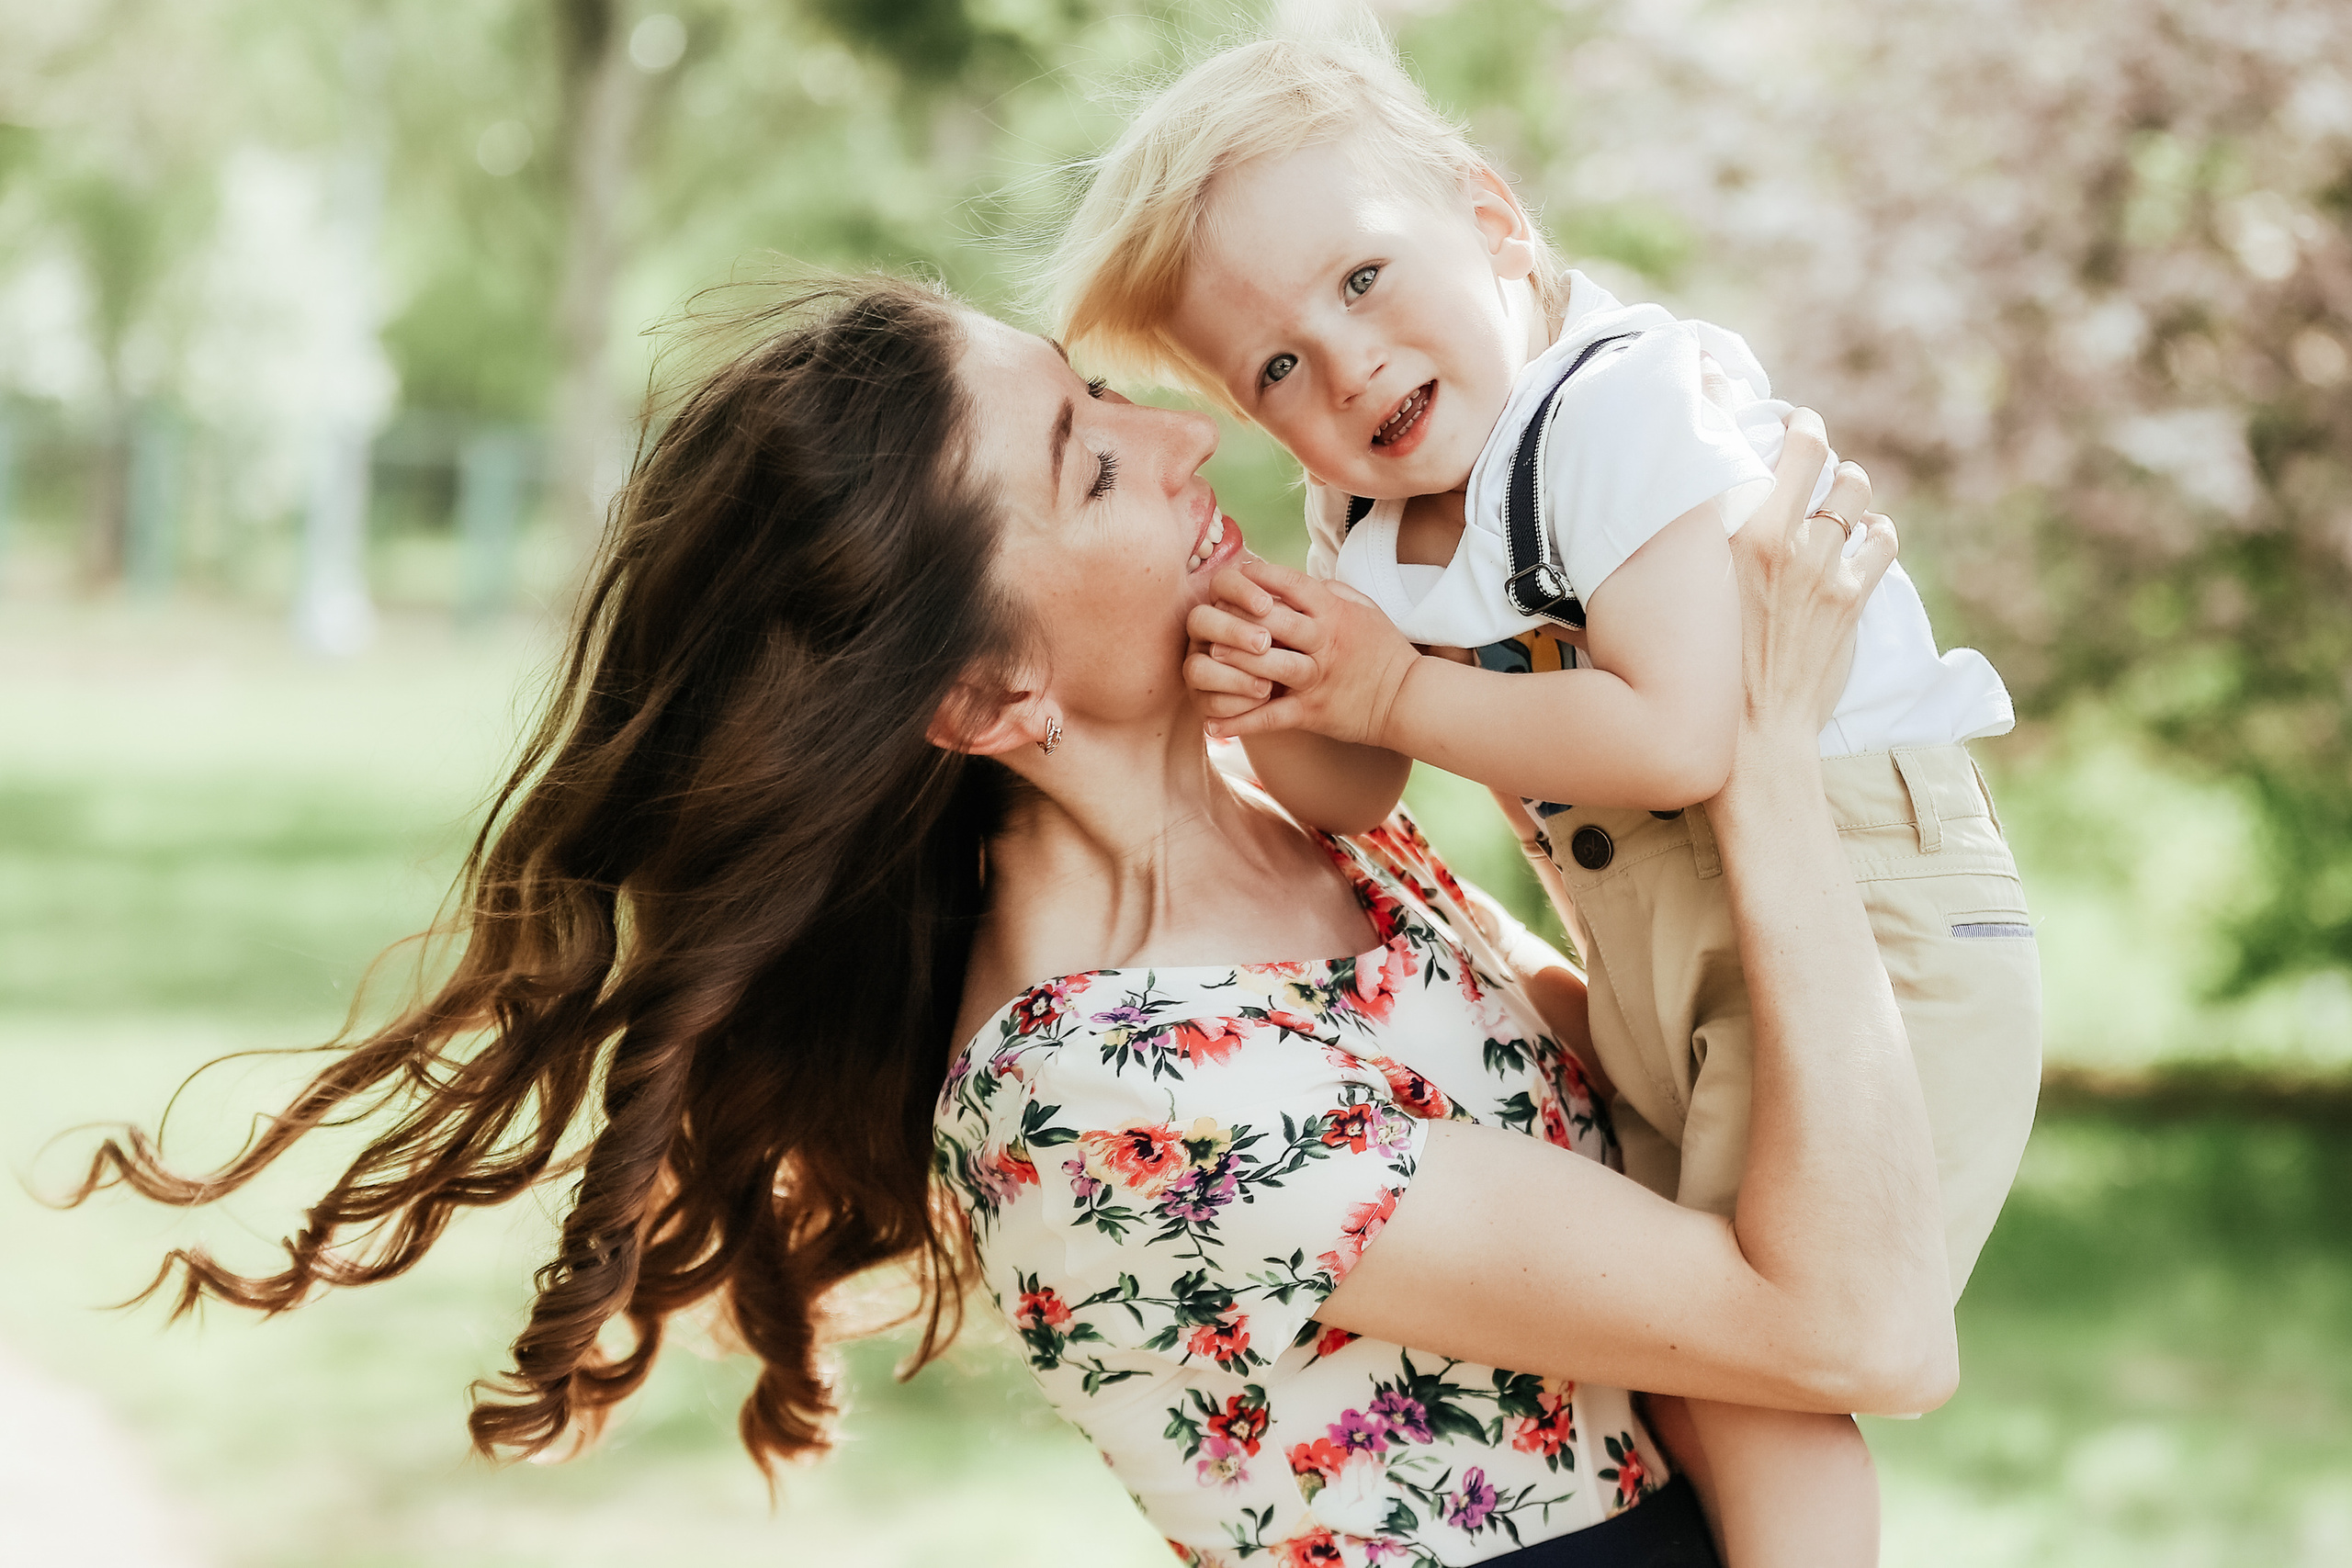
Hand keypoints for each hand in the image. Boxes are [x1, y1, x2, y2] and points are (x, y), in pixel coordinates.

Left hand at [1182, 559, 1420, 744]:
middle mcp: (1324, 640)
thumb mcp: (1361, 607)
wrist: (1409, 698)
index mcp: (1333, 610)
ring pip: (1269, 665)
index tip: (1230, 580)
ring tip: (1207, 659)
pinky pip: (1272, 717)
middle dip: (1236, 618)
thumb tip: (1284, 578)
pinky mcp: (1313, 712)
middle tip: (1208, 618)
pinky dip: (1241, 722)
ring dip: (1235, 662)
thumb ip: (1325, 590)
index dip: (1254, 578)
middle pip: (1271, 621)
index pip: (1287, 583)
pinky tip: (1212, 724)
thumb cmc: (1381, 648)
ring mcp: (1318, 677)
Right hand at [1729, 410, 1896, 745]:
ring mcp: (1821, 567)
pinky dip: (1875, 532)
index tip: (1782, 418)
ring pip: (1855, 491)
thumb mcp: (1688, 592)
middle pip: (1819, 455)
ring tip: (1837, 494)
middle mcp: (1781, 541)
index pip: (1772, 446)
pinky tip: (1861, 539)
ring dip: (1848, 485)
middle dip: (1816, 443)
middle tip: (1808, 449)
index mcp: (1734, 533)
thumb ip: (1700, 543)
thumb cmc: (1702, 667)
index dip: (1785, 420)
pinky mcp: (1850, 597)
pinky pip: (1881, 540)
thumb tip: (1697, 505)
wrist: (1747, 735)